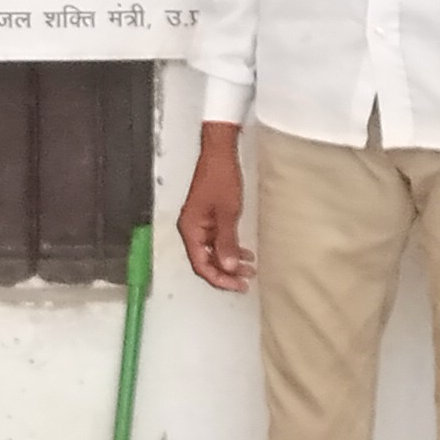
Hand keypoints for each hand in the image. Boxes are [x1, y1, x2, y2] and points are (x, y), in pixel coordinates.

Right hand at [177, 126, 251, 292]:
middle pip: (205, 261)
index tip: (238, 285)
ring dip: (230, 262)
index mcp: (190, 230)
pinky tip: (245, 253)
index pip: (201, 264)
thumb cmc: (221, 179)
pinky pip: (217, 241)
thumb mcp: (227, 213)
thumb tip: (226, 267)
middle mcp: (191, 230)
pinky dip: (230, 249)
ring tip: (249, 269)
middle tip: (246, 281)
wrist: (220, 154)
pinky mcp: (208, 218)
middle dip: (226, 273)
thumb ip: (226, 242)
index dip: (219, 278)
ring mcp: (199, 224)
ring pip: (212, 252)